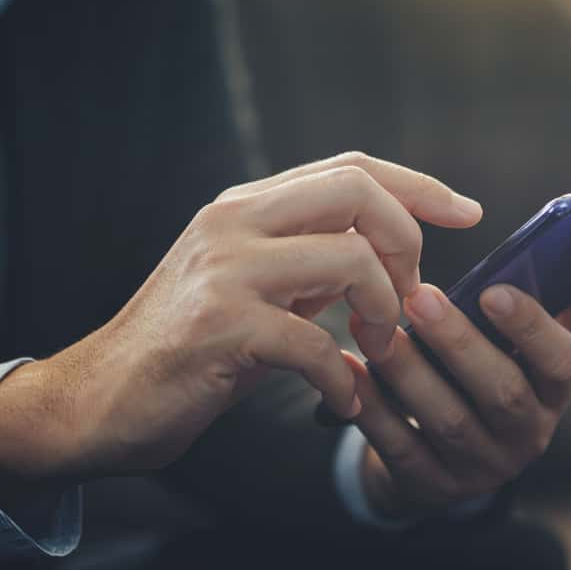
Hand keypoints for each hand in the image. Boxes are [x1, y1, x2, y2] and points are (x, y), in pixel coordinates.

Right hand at [0, 152, 482, 490]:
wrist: (101, 398)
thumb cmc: (189, 347)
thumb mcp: (254, 288)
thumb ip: (310, 263)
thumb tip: (382, 262)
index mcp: (246, 206)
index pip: (352, 167)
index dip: (419, 185)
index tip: (468, 212)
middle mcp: (234, 222)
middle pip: (357, 191)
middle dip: (407, 243)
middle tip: (407, 299)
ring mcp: (224, 271)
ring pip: (348, 260)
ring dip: (383, 312)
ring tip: (376, 351)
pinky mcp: (219, 327)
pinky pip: (314, 344)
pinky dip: (342, 380)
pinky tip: (341, 402)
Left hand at [351, 276, 570, 517]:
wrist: (442, 456)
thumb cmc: (484, 376)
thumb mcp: (522, 351)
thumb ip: (556, 309)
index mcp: (554, 394)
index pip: (564, 364)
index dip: (532, 328)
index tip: (493, 289)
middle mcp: (526, 437)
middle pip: (501, 393)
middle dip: (460, 343)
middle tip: (420, 297)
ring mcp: (480, 469)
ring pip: (449, 420)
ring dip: (410, 371)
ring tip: (374, 328)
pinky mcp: (430, 486)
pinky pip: (401, 446)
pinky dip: (373, 406)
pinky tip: (349, 365)